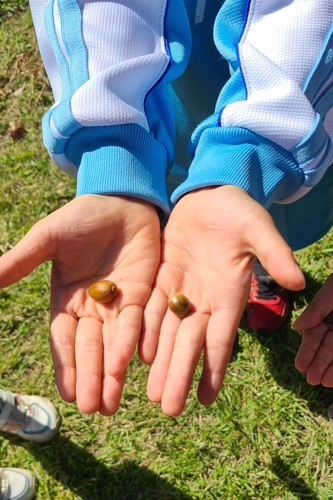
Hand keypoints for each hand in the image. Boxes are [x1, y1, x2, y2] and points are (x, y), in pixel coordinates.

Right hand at [0, 195, 160, 414]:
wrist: (120, 199)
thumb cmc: (81, 217)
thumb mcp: (47, 239)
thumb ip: (20, 262)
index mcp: (66, 300)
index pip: (65, 339)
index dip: (67, 365)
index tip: (70, 395)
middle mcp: (92, 308)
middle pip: (91, 348)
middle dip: (93, 377)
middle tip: (97, 409)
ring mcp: (118, 303)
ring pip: (117, 342)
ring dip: (116, 371)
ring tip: (116, 401)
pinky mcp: (143, 293)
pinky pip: (141, 320)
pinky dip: (139, 341)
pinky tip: (139, 364)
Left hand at [140, 186, 304, 415]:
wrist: (209, 194)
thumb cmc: (238, 211)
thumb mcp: (258, 228)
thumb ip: (276, 253)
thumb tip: (299, 282)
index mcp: (229, 294)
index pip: (221, 339)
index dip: (214, 369)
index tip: (204, 400)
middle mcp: (204, 300)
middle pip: (189, 344)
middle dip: (179, 375)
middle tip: (167, 408)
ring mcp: (181, 290)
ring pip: (167, 333)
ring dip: (160, 362)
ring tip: (150, 393)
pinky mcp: (160, 277)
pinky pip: (149, 308)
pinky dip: (143, 331)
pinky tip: (136, 355)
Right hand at [294, 273, 332, 385]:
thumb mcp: (332, 292)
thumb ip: (315, 310)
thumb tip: (296, 327)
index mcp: (329, 314)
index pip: (315, 335)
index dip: (308, 351)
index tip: (300, 366)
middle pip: (328, 348)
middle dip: (320, 364)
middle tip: (311, 380)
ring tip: (325, 382)